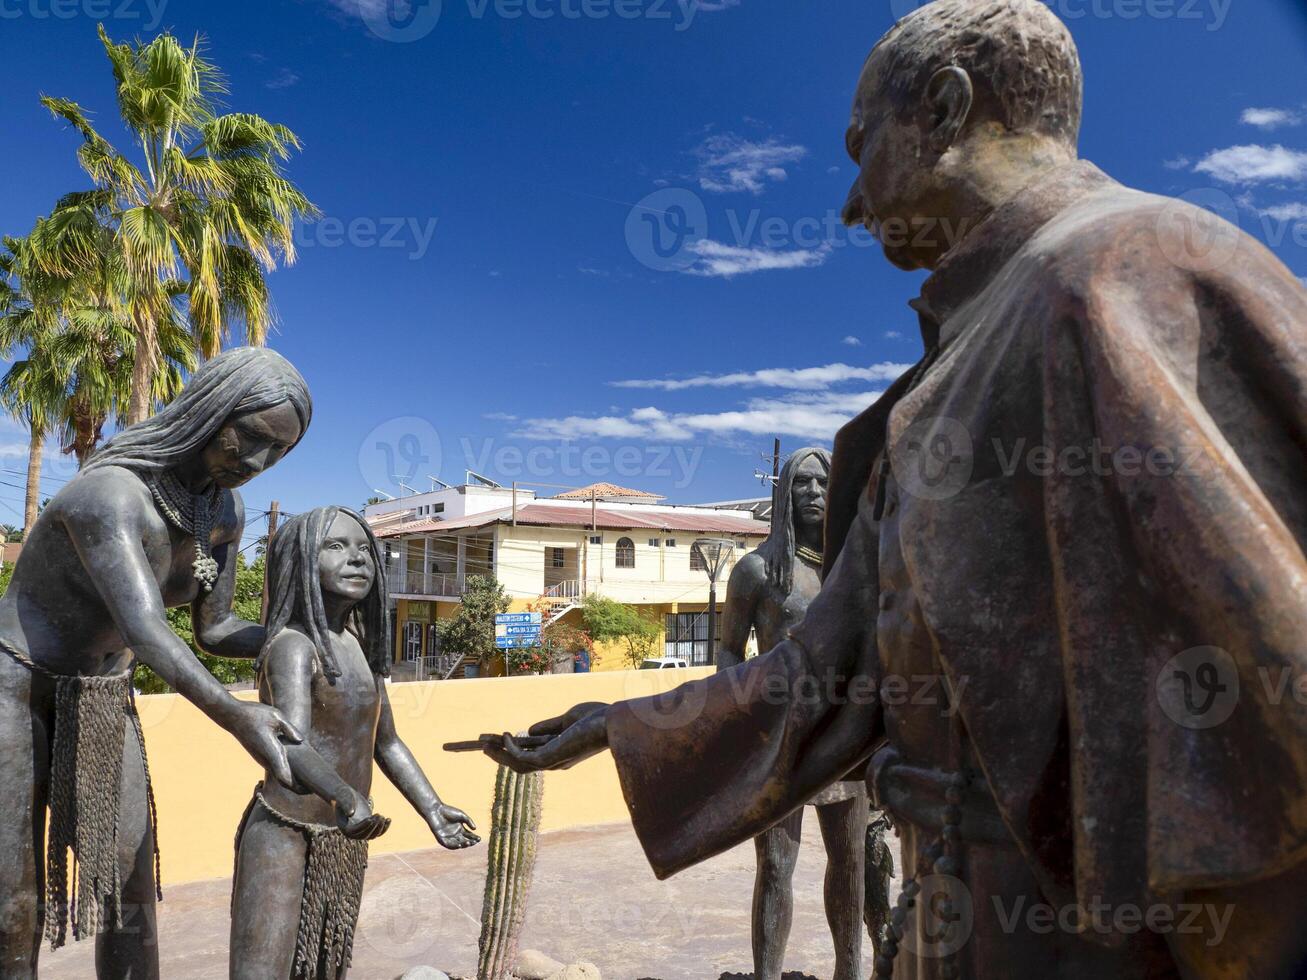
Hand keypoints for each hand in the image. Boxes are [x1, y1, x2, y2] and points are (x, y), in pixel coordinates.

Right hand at [228, 701, 302, 786]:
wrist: (233, 716)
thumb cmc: (255, 714)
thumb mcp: (276, 716)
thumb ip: (289, 729)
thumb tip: (301, 741)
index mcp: (270, 751)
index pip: (284, 776)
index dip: (297, 786)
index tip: (310, 790)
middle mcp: (265, 759)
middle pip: (283, 780)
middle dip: (297, 787)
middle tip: (314, 789)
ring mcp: (261, 759)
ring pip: (278, 775)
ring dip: (292, 780)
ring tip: (309, 782)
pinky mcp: (260, 755)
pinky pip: (275, 768)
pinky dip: (286, 773)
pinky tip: (296, 769)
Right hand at [335, 789, 390, 840]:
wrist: (349, 795)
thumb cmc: (345, 794)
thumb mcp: (344, 797)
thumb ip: (346, 804)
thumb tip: (350, 814)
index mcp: (344, 826)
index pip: (354, 831)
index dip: (363, 826)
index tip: (370, 819)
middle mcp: (352, 832)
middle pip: (364, 836)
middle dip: (373, 827)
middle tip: (378, 815)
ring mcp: (361, 830)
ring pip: (372, 835)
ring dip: (379, 827)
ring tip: (382, 816)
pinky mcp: (369, 827)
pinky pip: (378, 832)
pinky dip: (384, 827)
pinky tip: (388, 819)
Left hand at [429, 803, 479, 848]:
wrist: (436, 810)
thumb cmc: (448, 811)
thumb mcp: (461, 815)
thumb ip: (469, 821)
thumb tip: (475, 829)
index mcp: (460, 829)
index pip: (468, 835)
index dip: (474, 837)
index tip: (479, 838)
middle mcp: (454, 834)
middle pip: (464, 841)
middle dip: (470, 842)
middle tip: (475, 841)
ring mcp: (448, 837)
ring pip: (457, 844)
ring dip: (463, 845)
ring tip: (469, 843)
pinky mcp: (441, 839)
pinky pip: (448, 845)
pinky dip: (454, 846)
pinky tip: (459, 844)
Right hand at [483, 702, 610, 772]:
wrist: (613, 721)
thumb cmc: (597, 719)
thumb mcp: (568, 720)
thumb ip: (549, 726)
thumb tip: (527, 730)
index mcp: (561, 754)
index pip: (532, 756)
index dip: (513, 750)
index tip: (497, 740)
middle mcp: (555, 763)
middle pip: (520, 763)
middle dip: (500, 756)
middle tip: (482, 746)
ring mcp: (552, 762)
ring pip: (517, 764)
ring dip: (498, 755)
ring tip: (482, 744)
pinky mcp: (550, 758)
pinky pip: (523, 757)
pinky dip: (510, 749)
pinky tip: (503, 735)